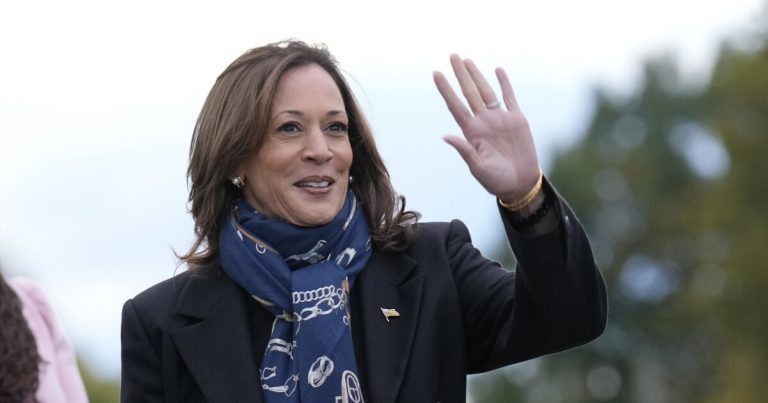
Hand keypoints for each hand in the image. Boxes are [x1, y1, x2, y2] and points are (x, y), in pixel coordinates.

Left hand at [433, 55, 540, 202]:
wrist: (520, 183)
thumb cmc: (496, 180)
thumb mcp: (478, 168)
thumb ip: (465, 151)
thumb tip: (445, 137)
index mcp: (472, 132)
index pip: (455, 106)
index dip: (446, 89)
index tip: (436, 73)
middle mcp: (483, 122)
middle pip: (469, 93)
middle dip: (461, 75)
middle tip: (452, 55)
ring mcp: (499, 119)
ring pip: (486, 92)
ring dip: (477, 75)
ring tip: (467, 61)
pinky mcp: (516, 120)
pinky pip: (509, 97)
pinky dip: (504, 83)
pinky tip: (497, 70)